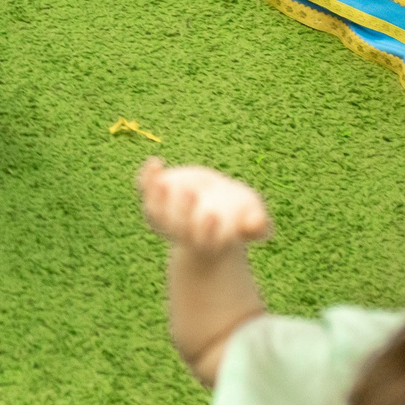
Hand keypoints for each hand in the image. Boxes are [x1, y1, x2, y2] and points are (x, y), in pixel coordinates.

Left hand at [136, 159, 272, 250]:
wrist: (215, 201)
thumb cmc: (238, 212)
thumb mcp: (253, 217)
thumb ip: (258, 224)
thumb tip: (258, 224)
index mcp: (208, 241)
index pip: (205, 241)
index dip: (207, 231)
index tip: (212, 216)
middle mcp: (184, 231)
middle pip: (178, 226)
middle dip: (182, 210)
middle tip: (189, 192)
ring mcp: (166, 216)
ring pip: (157, 212)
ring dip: (156, 198)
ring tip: (161, 181)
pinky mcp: (155, 197)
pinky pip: (145, 189)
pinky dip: (147, 178)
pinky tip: (155, 162)